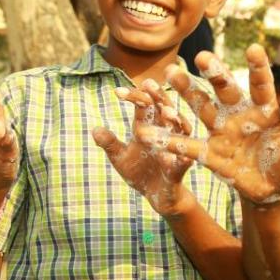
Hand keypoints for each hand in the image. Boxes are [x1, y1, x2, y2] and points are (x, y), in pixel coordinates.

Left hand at [92, 80, 194, 216]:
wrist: (156, 196)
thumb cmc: (139, 171)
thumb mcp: (120, 157)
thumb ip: (110, 143)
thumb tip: (95, 130)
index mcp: (149, 126)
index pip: (144, 105)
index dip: (133, 96)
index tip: (117, 92)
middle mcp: (165, 132)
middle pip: (164, 108)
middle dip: (157, 96)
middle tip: (148, 84)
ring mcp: (176, 148)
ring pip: (179, 130)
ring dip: (174, 120)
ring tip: (166, 112)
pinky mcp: (181, 168)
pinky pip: (184, 162)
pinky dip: (183, 158)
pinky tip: (181, 155)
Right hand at [142, 44, 279, 204]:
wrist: (274, 188)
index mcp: (265, 109)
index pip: (262, 85)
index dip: (258, 67)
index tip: (254, 49)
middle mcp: (240, 114)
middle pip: (226, 89)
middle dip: (215, 73)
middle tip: (203, 57)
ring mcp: (222, 131)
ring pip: (202, 107)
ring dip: (187, 92)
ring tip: (171, 73)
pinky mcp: (211, 153)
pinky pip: (190, 146)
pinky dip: (172, 142)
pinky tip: (152, 134)